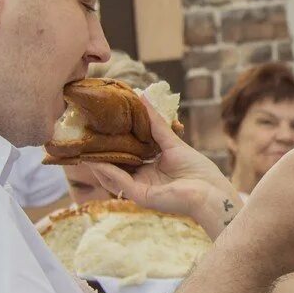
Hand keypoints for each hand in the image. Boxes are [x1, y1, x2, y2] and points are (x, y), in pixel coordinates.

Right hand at [87, 98, 238, 237]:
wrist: (209, 190)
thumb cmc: (197, 169)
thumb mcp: (172, 142)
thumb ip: (155, 122)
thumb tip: (142, 96)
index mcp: (150, 168)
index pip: (125, 155)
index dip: (112, 143)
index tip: (99, 128)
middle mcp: (142, 179)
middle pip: (115, 166)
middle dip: (100, 153)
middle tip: (85, 137)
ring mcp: (139, 188)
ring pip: (112, 175)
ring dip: (98, 162)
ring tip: (84, 147)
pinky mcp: (140, 196)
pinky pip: (119, 181)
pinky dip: (107, 170)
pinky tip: (96, 159)